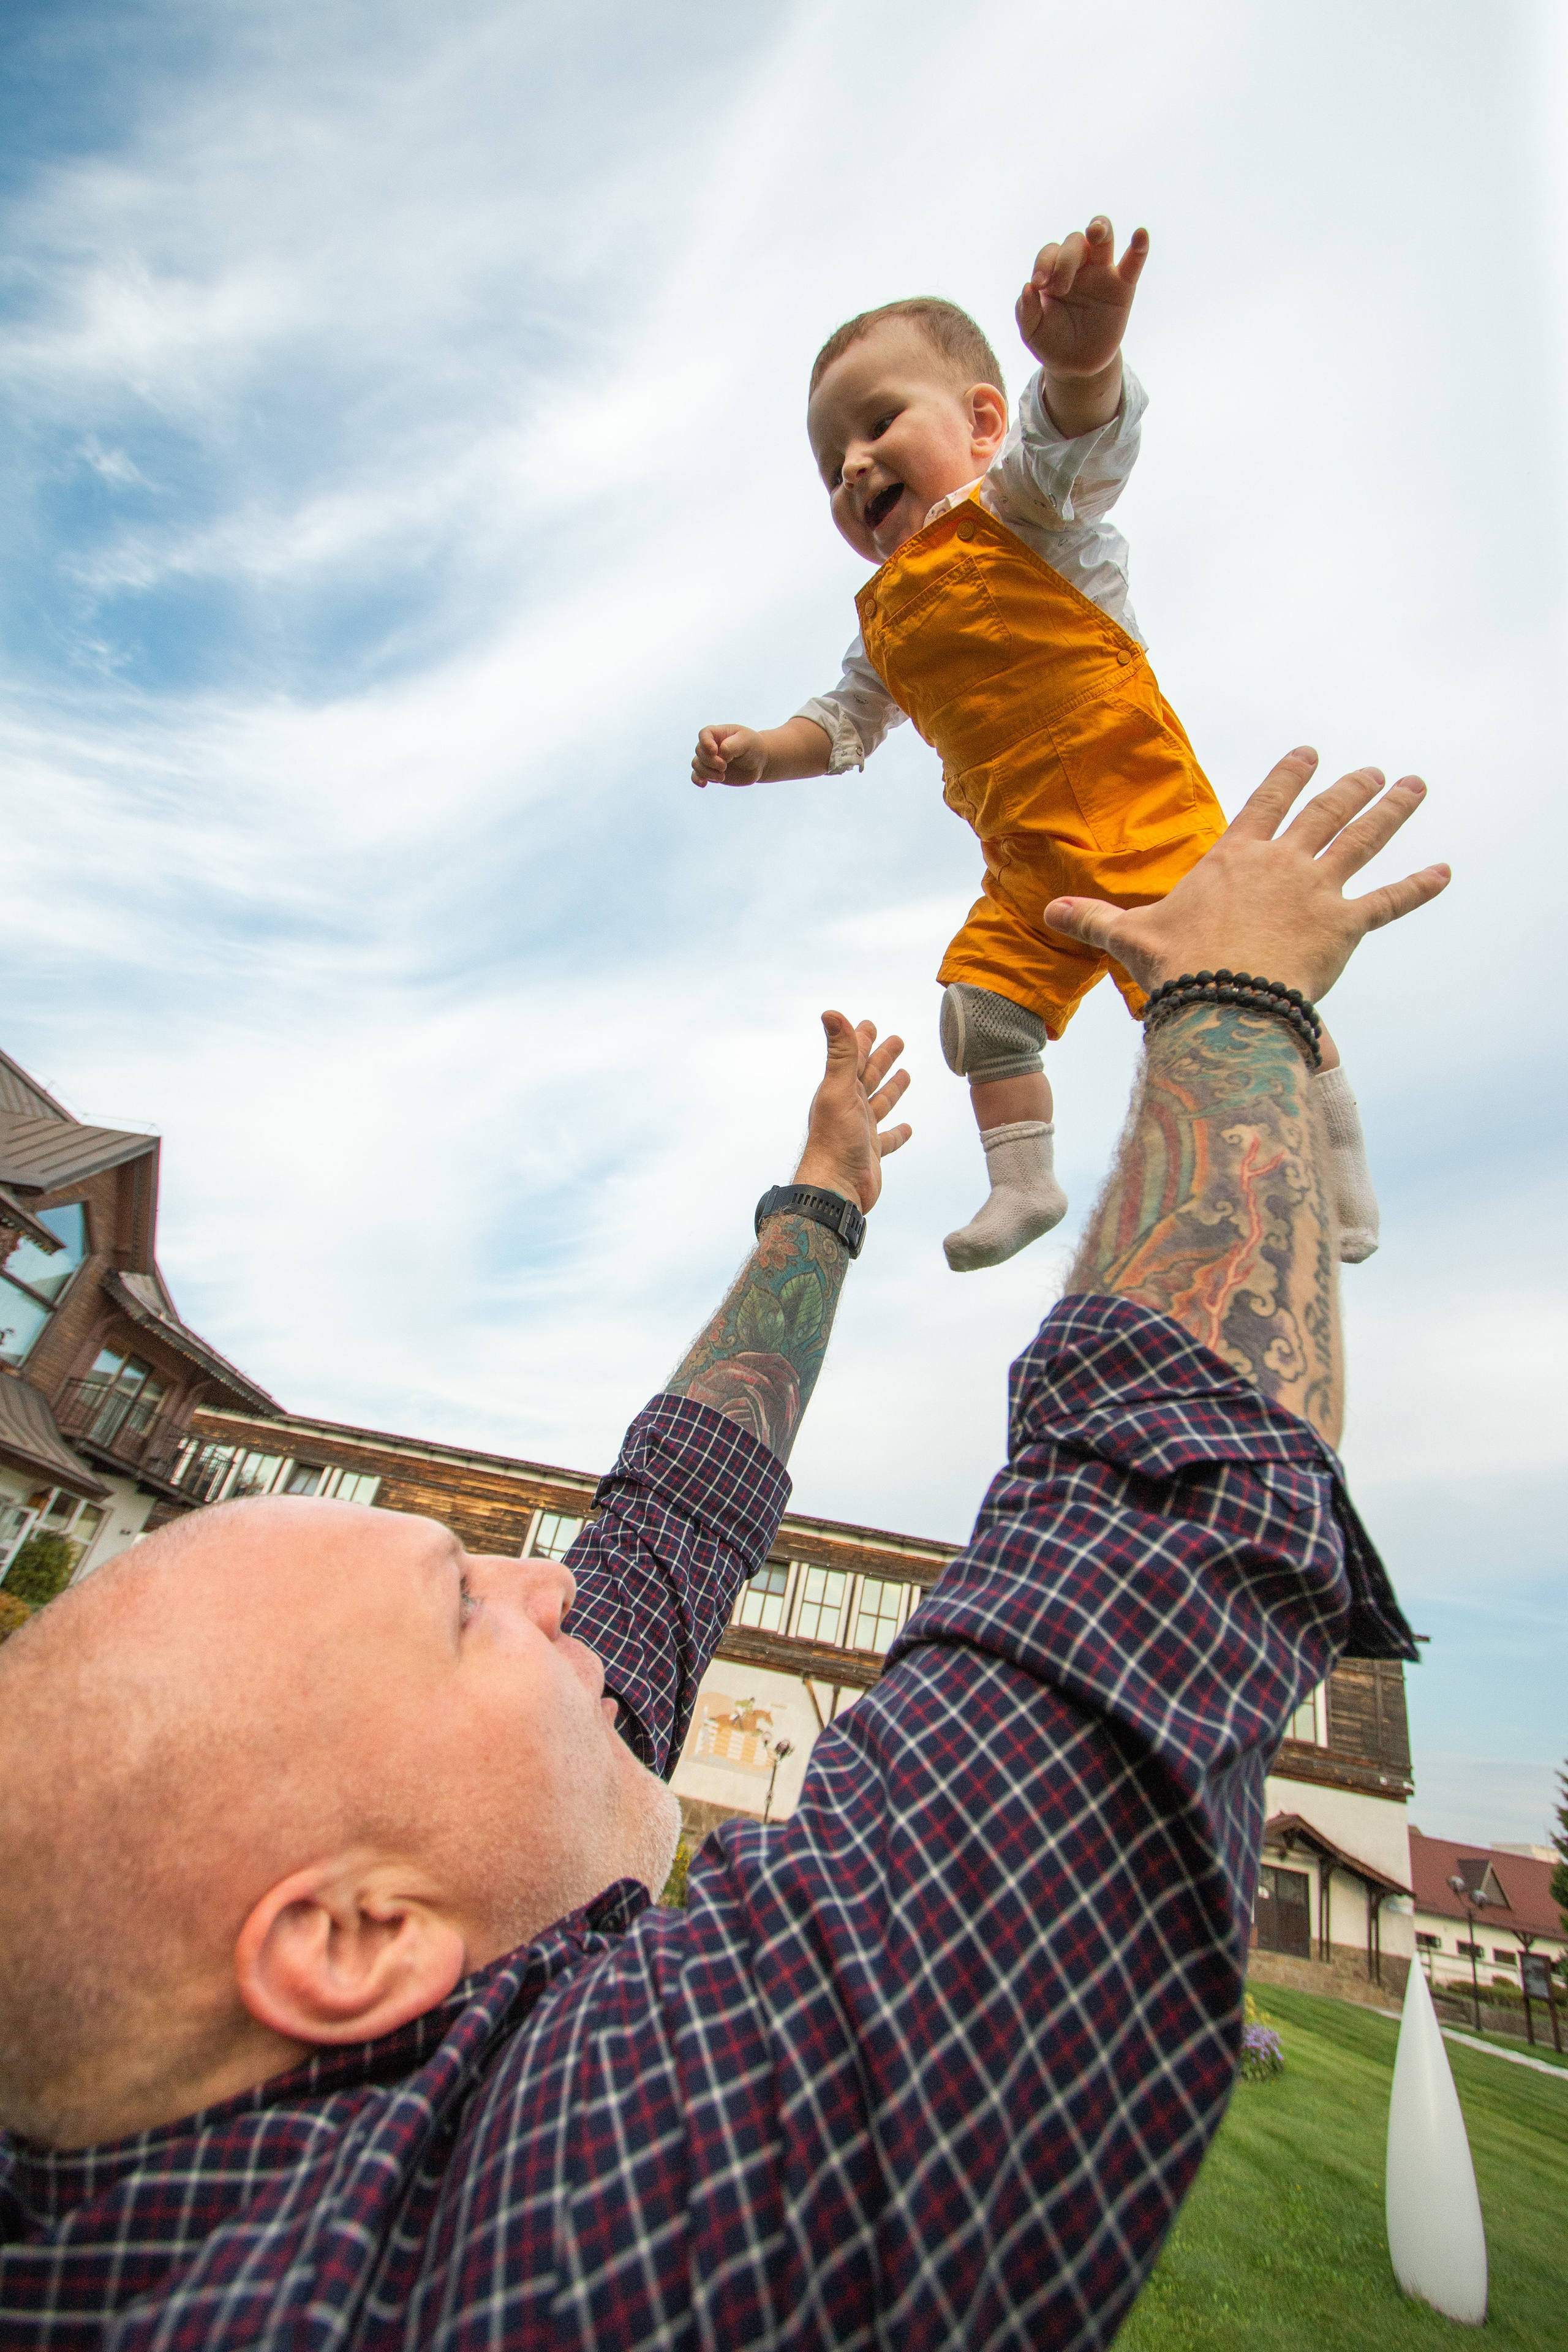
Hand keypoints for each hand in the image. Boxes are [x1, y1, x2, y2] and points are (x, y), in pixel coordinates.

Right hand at [692, 724, 766, 788]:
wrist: (759, 762)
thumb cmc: (753, 747)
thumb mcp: (746, 742)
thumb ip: (731, 746)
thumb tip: (719, 755)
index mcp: (718, 733)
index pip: (704, 734)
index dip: (706, 743)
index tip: (715, 752)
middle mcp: (711, 746)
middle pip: (699, 751)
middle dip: (710, 761)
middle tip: (724, 766)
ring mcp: (710, 760)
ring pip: (696, 764)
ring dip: (706, 772)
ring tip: (722, 777)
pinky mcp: (711, 773)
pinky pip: (696, 776)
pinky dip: (697, 779)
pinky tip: (704, 784)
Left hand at [792, 1013, 911, 1213]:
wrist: (835, 1189)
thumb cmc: (834, 1141)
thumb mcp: (839, 1090)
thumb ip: (839, 1052)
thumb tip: (830, 1012)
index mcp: (839, 1091)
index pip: (852, 1058)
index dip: (860, 1040)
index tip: (869, 1024)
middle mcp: (849, 1108)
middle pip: (868, 1076)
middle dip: (881, 1057)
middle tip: (897, 1040)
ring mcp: (861, 1130)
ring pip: (879, 1103)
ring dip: (891, 1088)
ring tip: (905, 1074)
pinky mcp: (872, 1153)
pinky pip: (887, 1139)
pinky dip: (897, 1132)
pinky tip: (907, 1127)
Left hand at [1016, 216, 1148, 381]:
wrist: (1076, 366)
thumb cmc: (1052, 343)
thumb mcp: (1032, 332)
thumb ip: (1026, 311)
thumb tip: (1027, 287)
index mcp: (1054, 272)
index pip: (1050, 252)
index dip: (1044, 262)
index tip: (1039, 284)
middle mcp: (1078, 266)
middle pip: (1075, 241)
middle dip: (1066, 259)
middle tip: (1060, 288)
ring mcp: (1102, 273)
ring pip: (1104, 238)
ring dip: (1100, 227)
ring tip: (1095, 231)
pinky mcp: (1123, 286)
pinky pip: (1134, 261)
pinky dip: (1140, 246)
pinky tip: (1140, 234)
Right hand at [1043, 749, 1450, 1002]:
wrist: (1222, 1002)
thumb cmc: (1177, 969)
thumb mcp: (1130, 939)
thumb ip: (1094, 921)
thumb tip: (1046, 912)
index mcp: (1235, 858)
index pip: (1266, 803)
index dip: (1289, 775)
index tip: (1310, 752)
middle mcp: (1283, 863)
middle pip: (1324, 813)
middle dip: (1351, 787)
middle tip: (1371, 771)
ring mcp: (1318, 889)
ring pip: (1364, 839)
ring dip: (1392, 811)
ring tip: (1414, 786)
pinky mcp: (1346, 926)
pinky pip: (1390, 902)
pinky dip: (1420, 887)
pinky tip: (1444, 872)